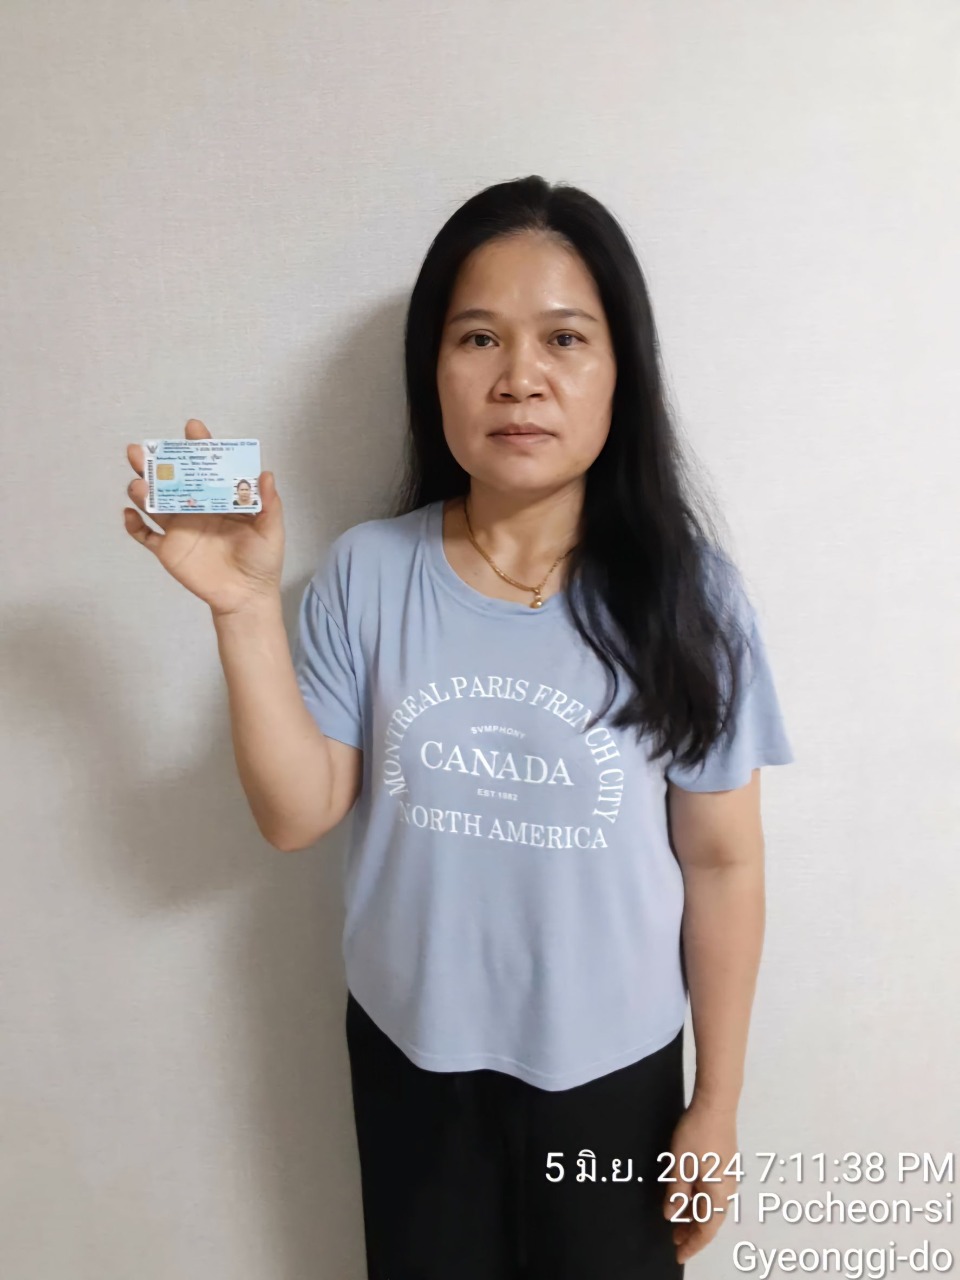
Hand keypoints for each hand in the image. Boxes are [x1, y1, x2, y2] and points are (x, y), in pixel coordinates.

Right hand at [123, 419, 284, 616]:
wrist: (246, 596)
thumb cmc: (262, 561)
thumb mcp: (271, 530)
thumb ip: (269, 503)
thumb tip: (266, 473)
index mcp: (219, 498)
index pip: (207, 466)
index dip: (199, 446)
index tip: (192, 428)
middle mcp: (195, 507)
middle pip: (172, 480)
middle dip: (155, 463)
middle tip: (141, 450)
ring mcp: (179, 528)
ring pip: (153, 503)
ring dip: (142, 491)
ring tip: (138, 484)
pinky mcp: (167, 550)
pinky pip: (144, 535)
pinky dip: (133, 525)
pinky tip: (129, 514)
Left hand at [662, 1100, 738, 1264]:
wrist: (716, 1104)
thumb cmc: (698, 1134)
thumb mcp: (680, 1164)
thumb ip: (676, 1192)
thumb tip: (671, 1215)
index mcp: (718, 1194)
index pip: (706, 1230)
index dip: (692, 1244)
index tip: (679, 1255)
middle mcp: (727, 1190)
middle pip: (710, 1220)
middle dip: (692, 1232)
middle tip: (673, 1240)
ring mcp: (727, 1176)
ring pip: (710, 1206)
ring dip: (694, 1216)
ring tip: (676, 1221)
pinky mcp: (724, 1164)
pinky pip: (711, 1192)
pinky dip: (698, 1201)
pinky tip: (686, 1197)